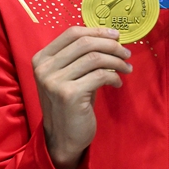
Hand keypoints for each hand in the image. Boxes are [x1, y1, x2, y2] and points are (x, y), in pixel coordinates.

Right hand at [32, 27, 131, 168]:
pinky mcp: (69, 94)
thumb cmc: (69, 104)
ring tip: (126, 68)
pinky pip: (100, 76)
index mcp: (41, 59)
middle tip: (126, 52)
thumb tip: (109, 36)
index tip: (116, 36)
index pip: (72, 33)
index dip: (97, 31)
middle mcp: (44, 68)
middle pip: (85, 43)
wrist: (62, 138)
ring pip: (95, 58)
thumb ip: (80, 56)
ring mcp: (55, 81)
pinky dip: (113, 77)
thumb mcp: (69, 76)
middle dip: (111, 45)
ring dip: (116, 61)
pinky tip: (118, 83)